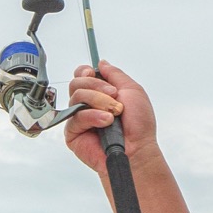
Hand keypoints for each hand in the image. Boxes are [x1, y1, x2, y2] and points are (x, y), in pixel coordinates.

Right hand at [64, 61, 158, 175]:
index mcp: (99, 93)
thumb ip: (115, 75)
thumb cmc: (139, 126)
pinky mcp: (73, 133)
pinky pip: (76, 116)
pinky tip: (106, 122)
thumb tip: (102, 63)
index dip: (84, 72)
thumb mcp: (133, 90)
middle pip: (76, 83)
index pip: (81, 76)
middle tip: (114, 97)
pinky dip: (93, 116)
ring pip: (76, 96)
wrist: (138, 149)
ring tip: (114, 114)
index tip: (93, 73)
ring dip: (99, 101)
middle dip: (96, 87)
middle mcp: (88, 104)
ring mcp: (80, 118)